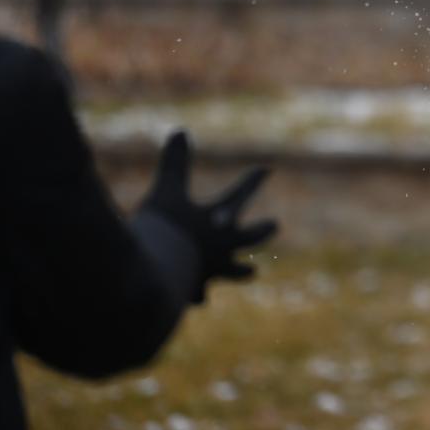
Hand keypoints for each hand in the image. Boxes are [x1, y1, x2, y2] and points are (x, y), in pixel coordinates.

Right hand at [141, 131, 277, 301]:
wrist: (153, 276)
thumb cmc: (165, 230)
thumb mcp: (167, 191)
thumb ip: (175, 163)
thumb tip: (180, 130)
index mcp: (220, 222)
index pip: (240, 196)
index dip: (252, 181)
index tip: (268, 169)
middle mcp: (222, 248)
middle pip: (249, 238)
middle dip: (260, 230)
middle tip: (276, 224)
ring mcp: (209, 272)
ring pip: (232, 271)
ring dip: (241, 269)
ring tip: (252, 271)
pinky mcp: (190, 291)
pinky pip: (197, 293)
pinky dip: (197, 294)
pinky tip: (199, 300)